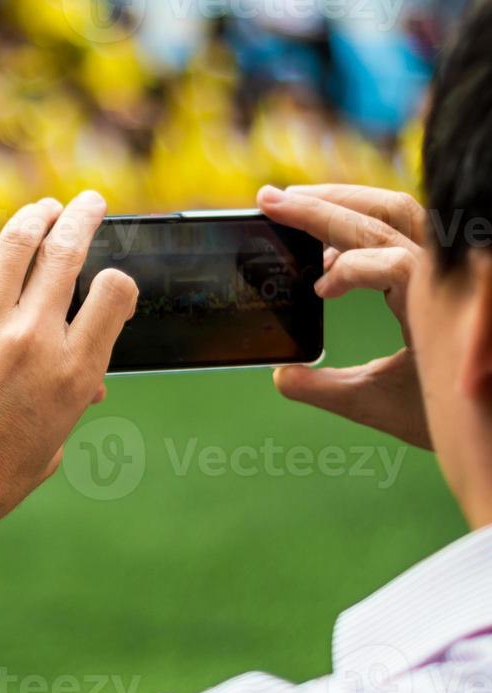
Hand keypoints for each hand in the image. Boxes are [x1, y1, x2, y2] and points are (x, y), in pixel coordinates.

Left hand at [0, 192, 136, 547]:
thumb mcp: (50, 446)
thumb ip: (71, 402)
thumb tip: (88, 380)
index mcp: (73, 374)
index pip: (115, 291)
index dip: (117, 280)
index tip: (108, 281)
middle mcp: (33, 341)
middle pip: (68, 249)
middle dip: (84, 215)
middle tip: (88, 202)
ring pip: (17, 242)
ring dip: (36, 216)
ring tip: (44, 209)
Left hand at [257, 184, 432, 448]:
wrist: (483, 445)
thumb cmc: (447, 422)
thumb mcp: (369, 397)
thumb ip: (323, 385)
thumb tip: (282, 376)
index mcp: (427, 288)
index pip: (384, 233)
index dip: (340, 221)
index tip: (294, 226)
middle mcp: (441, 273)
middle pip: (386, 209)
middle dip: (326, 198)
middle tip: (270, 197)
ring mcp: (447, 279)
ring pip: (386, 219)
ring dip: (326, 210)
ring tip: (276, 206)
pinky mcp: (446, 296)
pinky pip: (393, 263)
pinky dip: (353, 268)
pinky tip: (322, 285)